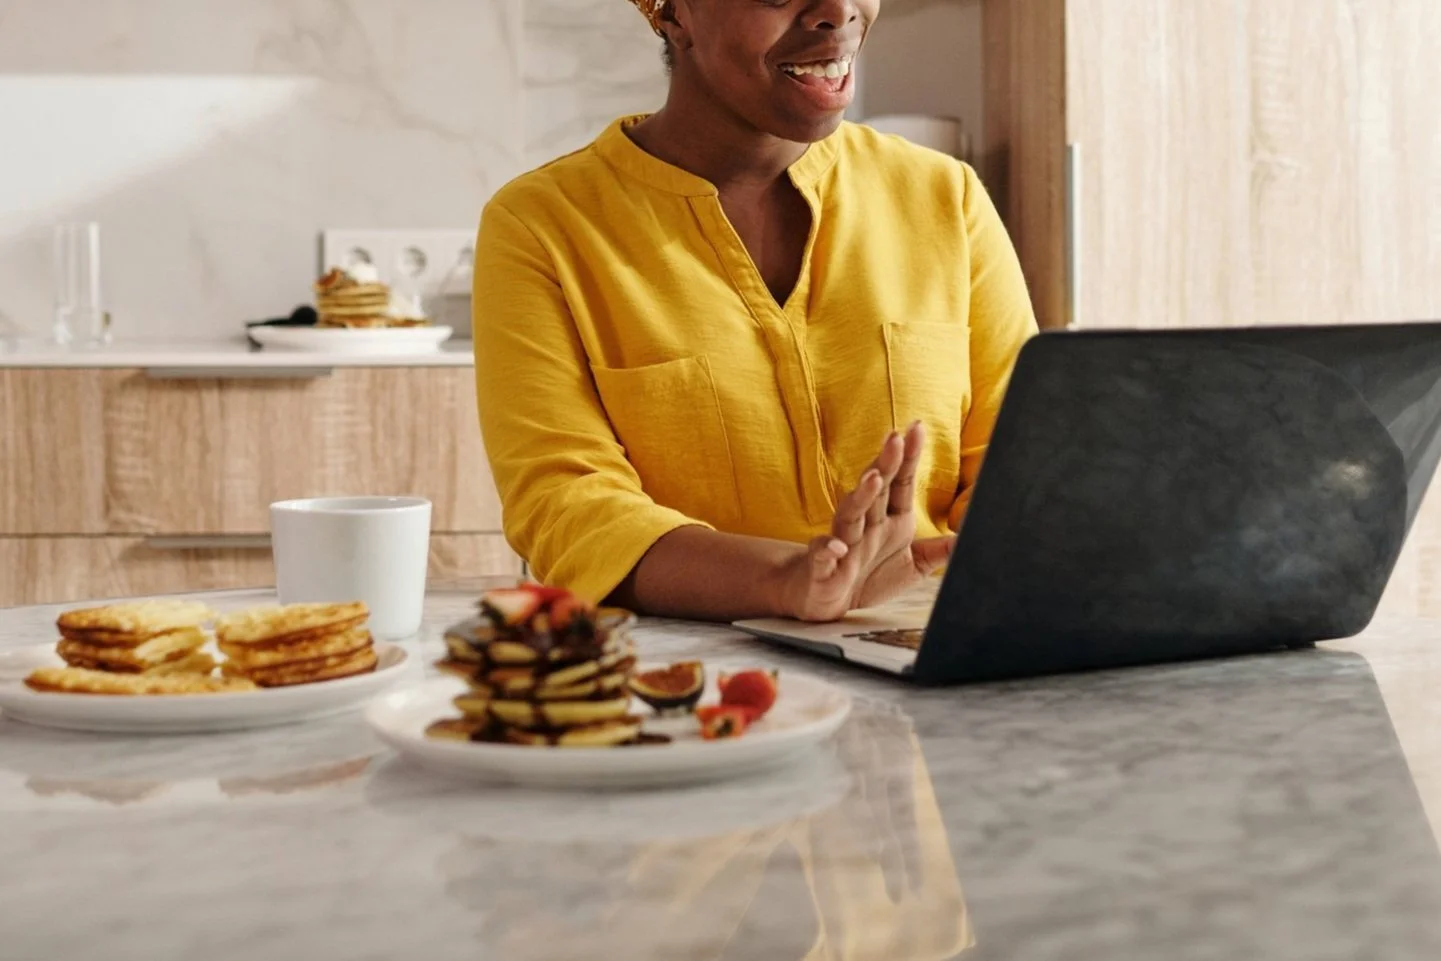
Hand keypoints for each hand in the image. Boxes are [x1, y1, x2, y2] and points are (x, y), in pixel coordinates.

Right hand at [780, 422, 955, 621]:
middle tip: (895, 438)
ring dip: (860, 496)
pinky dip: (827, 550)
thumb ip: (937, 551)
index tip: (916, 427)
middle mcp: (865, 525)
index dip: (908, 457)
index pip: (900, 482)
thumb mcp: (912, 566)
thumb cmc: (868, 577)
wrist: (826, 600)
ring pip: (849, 514)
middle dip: (885, 463)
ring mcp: (842, 543)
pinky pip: (823, 555)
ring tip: (873, 479)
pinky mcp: (823, 567)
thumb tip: (968, 538)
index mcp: (888, 520)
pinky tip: (837, 547)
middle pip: (875, 489)